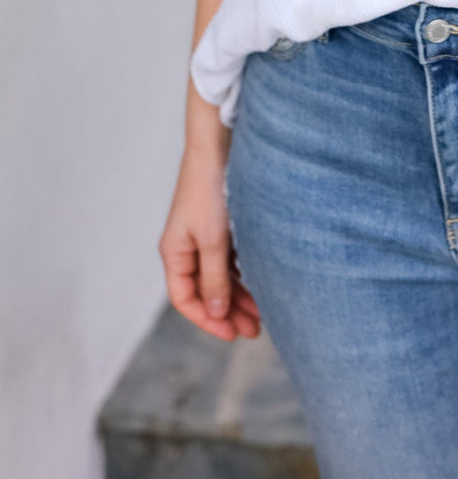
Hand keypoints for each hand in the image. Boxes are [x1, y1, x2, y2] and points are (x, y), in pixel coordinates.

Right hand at [159, 145, 261, 341]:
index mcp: (174, 252)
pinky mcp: (220, 222)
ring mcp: (203, 235)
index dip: (207, 320)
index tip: (232, 334)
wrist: (219, 144)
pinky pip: (230, 259)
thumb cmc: (209, 189)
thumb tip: (215, 311)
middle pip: (205, 291)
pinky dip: (244, 273)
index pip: (185, 300)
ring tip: (263, 313)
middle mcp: (187, 246)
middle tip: (256, 330)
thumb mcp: (212, 239)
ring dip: (240, 295)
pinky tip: (262, 283)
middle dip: (228, 312)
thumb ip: (214, 278)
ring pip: (220, 276)